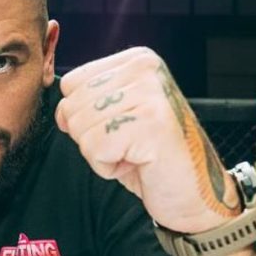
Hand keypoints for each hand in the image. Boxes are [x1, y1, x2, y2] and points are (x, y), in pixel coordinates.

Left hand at [56, 47, 241, 233]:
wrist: (195, 195)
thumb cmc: (151, 159)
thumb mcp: (115, 120)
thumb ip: (86, 103)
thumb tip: (60, 110)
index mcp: (137, 60)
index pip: (71, 83)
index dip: (83, 117)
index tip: (119, 128)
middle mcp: (145, 68)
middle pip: (73, 106)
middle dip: (92, 138)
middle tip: (130, 146)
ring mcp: (150, 93)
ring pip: (81, 128)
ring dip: (102, 154)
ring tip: (136, 154)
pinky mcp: (150, 123)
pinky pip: (95, 149)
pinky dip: (109, 167)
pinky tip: (139, 163)